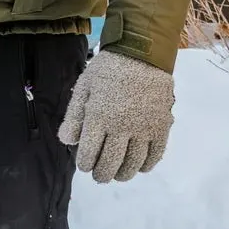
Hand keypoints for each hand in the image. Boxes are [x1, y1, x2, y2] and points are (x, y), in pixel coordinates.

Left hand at [57, 50, 174, 183]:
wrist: (143, 53)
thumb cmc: (109, 68)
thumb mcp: (84, 87)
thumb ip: (74, 116)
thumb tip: (67, 142)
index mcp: (98, 118)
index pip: (89, 154)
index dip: (85, 164)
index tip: (85, 165)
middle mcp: (121, 127)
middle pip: (110, 164)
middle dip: (102, 174)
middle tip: (100, 176)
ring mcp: (143, 128)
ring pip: (133, 163)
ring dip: (123, 174)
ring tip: (118, 174)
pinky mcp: (161, 126)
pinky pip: (155, 154)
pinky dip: (146, 165)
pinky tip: (140, 167)